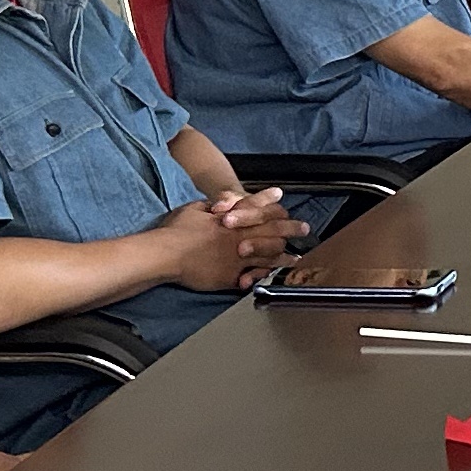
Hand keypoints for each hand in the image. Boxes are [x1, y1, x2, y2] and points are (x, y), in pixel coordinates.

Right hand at [161, 194, 288, 292]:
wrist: (166, 253)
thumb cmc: (176, 230)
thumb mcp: (195, 208)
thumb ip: (212, 206)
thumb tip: (223, 203)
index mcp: (230, 217)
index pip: (256, 205)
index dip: (268, 200)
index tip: (279, 196)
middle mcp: (240, 234)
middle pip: (272, 229)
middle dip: (290, 227)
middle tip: (304, 227)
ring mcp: (238, 255)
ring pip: (270, 251)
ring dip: (286, 252)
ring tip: (298, 254)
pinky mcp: (233, 274)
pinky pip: (256, 273)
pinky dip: (269, 271)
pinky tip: (279, 272)